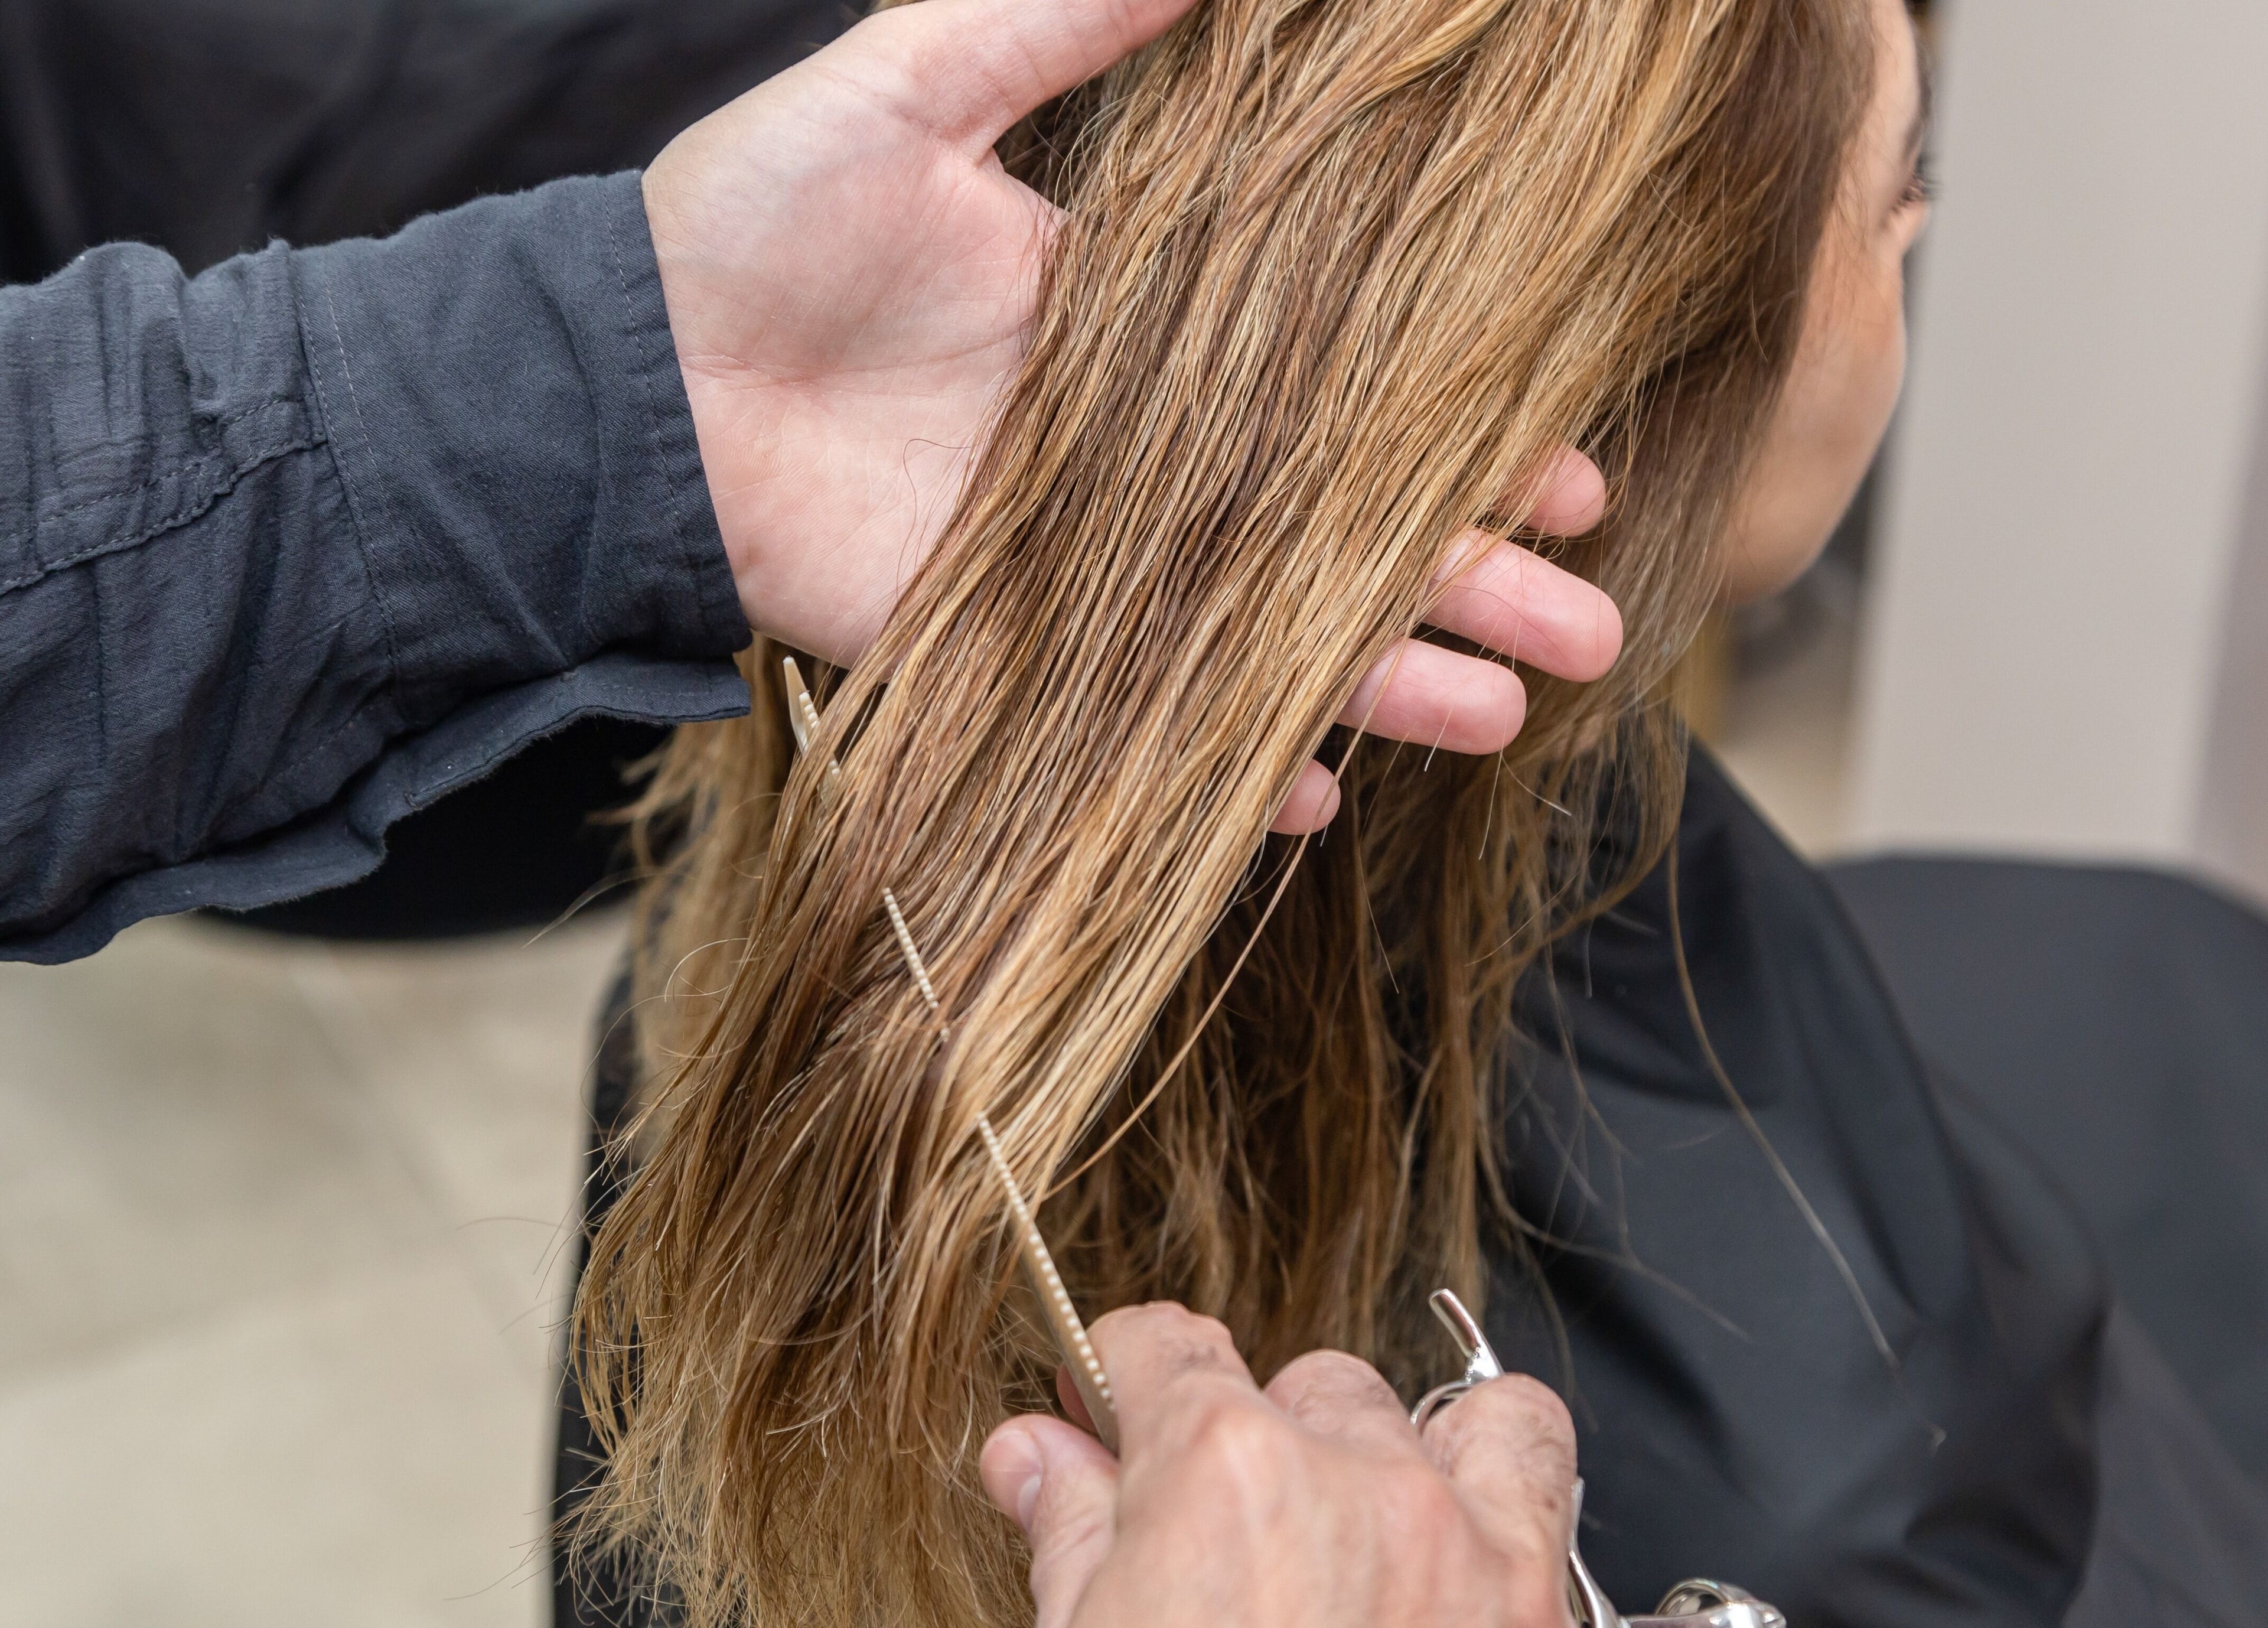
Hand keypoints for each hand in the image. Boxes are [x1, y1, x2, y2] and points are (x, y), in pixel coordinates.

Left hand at [643, 0, 1619, 833]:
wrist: (627, 383)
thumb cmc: (752, 222)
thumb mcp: (913, 84)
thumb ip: (1060, 18)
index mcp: (1150, 339)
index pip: (1344, 399)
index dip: (1460, 437)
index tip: (1565, 469)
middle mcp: (1143, 467)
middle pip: (1339, 537)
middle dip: (1471, 583)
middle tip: (1598, 627)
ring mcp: (1083, 575)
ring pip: (1269, 643)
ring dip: (1388, 684)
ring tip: (1507, 718)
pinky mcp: (1008, 662)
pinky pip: (1142, 734)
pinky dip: (1222, 774)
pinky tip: (1313, 802)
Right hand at [979, 1302, 1577, 1627]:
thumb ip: (1070, 1533)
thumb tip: (1034, 1458)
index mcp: (1219, 1474)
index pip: (1168, 1347)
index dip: (1128, 1382)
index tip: (1120, 1417)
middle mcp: (1353, 1483)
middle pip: (1301, 1389)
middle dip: (1259, 1449)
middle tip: (1231, 1547)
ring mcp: (1458, 1543)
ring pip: (1432, 1412)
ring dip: (1389, 1455)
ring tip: (1351, 1540)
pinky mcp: (1533, 1607)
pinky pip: (1535, 1462)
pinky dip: (1493, 1484)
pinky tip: (1441, 1554)